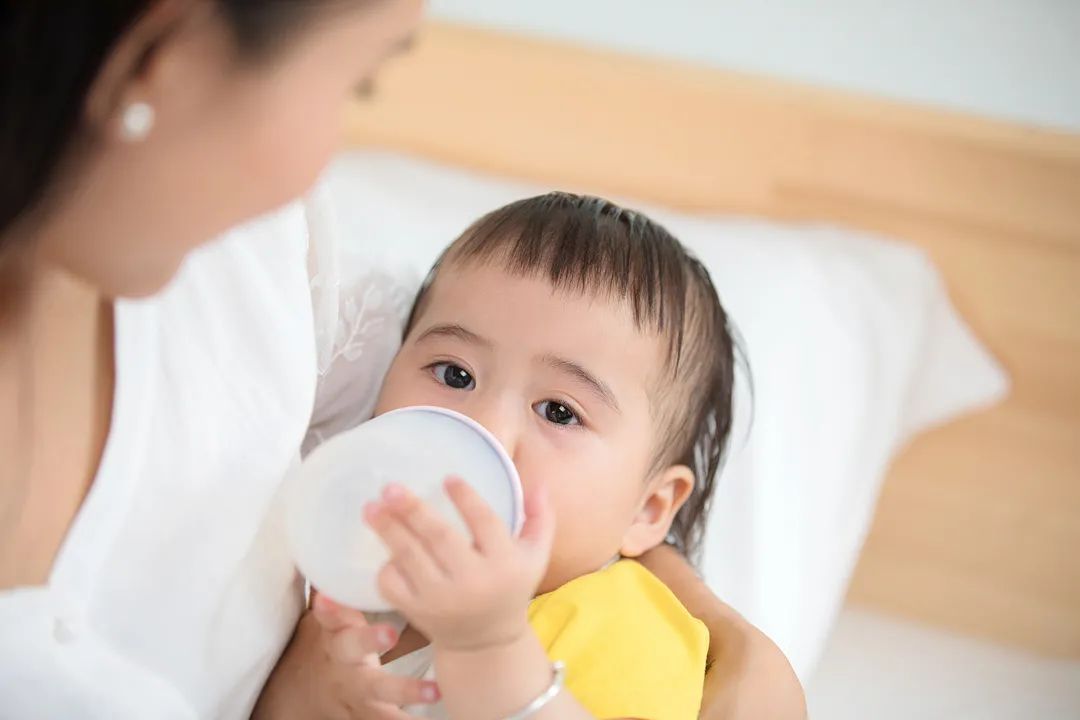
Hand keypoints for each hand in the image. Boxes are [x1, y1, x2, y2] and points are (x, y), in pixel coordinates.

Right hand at [253, 591, 440, 719]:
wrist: (304, 693)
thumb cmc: (330, 639)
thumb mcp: (329, 616)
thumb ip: (345, 585)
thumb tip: (376, 531)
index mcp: (332, 628)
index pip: (326, 614)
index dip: (329, 606)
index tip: (329, 598)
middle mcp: (340, 657)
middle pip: (348, 649)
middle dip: (366, 639)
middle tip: (390, 633)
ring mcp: (353, 686)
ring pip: (374, 689)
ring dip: (402, 689)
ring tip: (432, 690)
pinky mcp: (365, 711)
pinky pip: (383, 719)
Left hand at [364, 476, 554, 651]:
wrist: (486, 641)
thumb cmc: (510, 585)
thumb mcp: (535, 554)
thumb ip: (541, 518)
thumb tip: (539, 483)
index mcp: (504, 563)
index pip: (484, 523)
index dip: (466, 498)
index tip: (448, 478)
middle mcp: (472, 581)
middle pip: (439, 538)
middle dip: (412, 510)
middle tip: (391, 487)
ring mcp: (441, 599)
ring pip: (410, 558)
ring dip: (388, 530)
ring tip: (371, 507)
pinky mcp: (417, 612)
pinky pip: (393, 585)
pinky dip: (385, 566)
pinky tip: (381, 547)